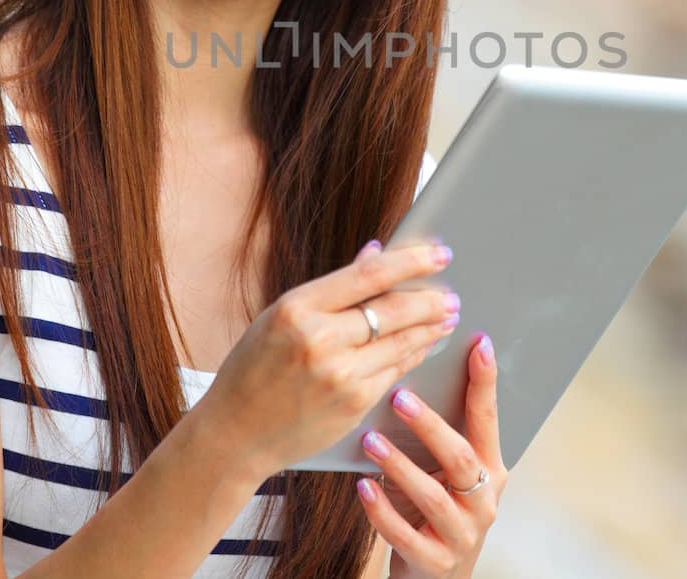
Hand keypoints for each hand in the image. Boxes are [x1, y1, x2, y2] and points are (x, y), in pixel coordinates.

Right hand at [202, 238, 458, 478]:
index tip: (439, 253)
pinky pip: (395, 372)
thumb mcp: (280, 317)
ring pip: (401, 343)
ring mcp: (339, 375)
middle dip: (430, 299)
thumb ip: (331, 289)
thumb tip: (374, 253)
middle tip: (451, 293)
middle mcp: (319, 340)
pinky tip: (424, 345)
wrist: (235, 433)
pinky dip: (414, 355)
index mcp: (296, 308)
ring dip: (430, 328)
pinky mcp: (353, 404)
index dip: (410, 261)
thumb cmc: (254, 368)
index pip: (368, 275)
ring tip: (447, 316)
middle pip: (393, 310)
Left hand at [354, 333, 507, 578]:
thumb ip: (434, 439)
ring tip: (371, 441)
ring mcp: (463, 534)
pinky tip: (363, 488)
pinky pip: (407, 536)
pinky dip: (383, 511)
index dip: (485, 383)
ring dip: (401, 465)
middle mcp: (483, 500)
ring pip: (434, 496)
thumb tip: (403, 380)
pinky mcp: (436, 562)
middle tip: (400, 398)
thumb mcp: (442, 474)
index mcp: (489, 470)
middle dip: (430, 426)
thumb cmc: (433, 514)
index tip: (479, 345)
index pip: (488, 420)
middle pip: (461, 457)